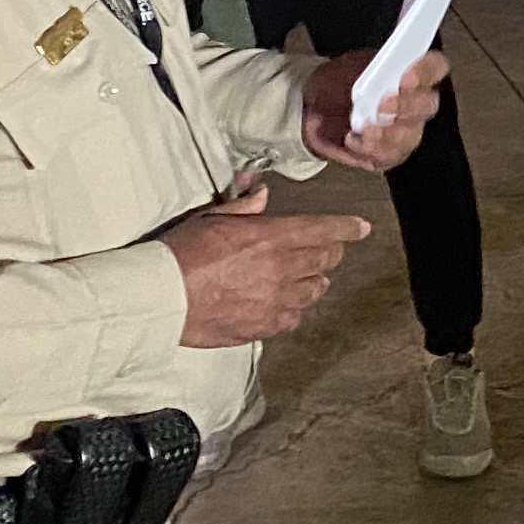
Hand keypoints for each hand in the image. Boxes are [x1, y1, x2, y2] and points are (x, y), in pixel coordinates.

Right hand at [160, 183, 370, 347]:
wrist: (161, 299)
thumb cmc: (180, 253)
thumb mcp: (210, 219)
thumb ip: (243, 209)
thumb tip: (263, 196)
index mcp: (269, 237)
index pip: (322, 230)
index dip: (346, 228)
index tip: (362, 228)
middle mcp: (279, 269)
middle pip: (324, 260)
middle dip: (331, 252)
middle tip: (330, 249)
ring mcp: (273, 301)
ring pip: (314, 291)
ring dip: (315, 281)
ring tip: (309, 277)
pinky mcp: (262, 327)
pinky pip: (293, 318)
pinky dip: (294, 308)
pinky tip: (285, 304)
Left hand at [307, 48, 441, 169]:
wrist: (315, 112)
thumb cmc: (335, 86)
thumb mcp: (343, 66)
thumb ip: (360, 69)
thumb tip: (370, 74)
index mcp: (407, 73)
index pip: (433, 68)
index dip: (425, 71)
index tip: (406, 76)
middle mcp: (412, 103)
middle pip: (427, 105)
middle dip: (407, 105)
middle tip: (384, 104)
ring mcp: (403, 131)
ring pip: (411, 135)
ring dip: (388, 132)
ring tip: (366, 128)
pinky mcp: (388, 154)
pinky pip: (389, 156)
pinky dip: (371, 149)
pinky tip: (354, 140)